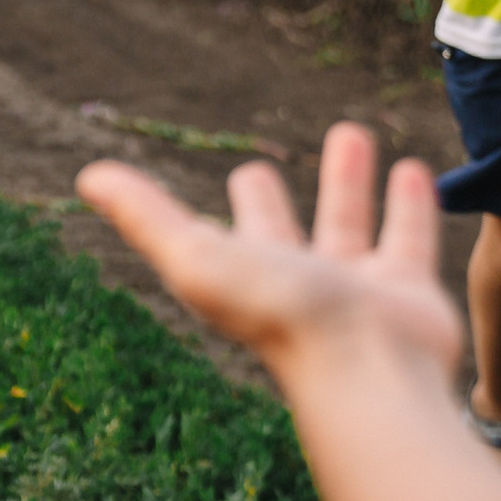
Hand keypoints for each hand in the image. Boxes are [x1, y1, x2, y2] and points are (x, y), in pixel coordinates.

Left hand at [77, 124, 460, 387]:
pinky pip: (408, 236)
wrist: (366, 368)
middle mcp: (296, 283)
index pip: (229, 233)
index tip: (240, 173)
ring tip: (352, 132)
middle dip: (274, 197)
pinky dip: (408, 202)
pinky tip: (412, 168)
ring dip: (348, 181)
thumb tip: (88, 175)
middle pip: (282, 231)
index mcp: (245, 276)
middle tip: (260, 165)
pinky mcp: (407, 289)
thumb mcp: (197, 256)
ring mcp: (354, 287)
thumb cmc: (277, 316)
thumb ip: (146, 216)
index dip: (234, 205)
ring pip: (348, 223)